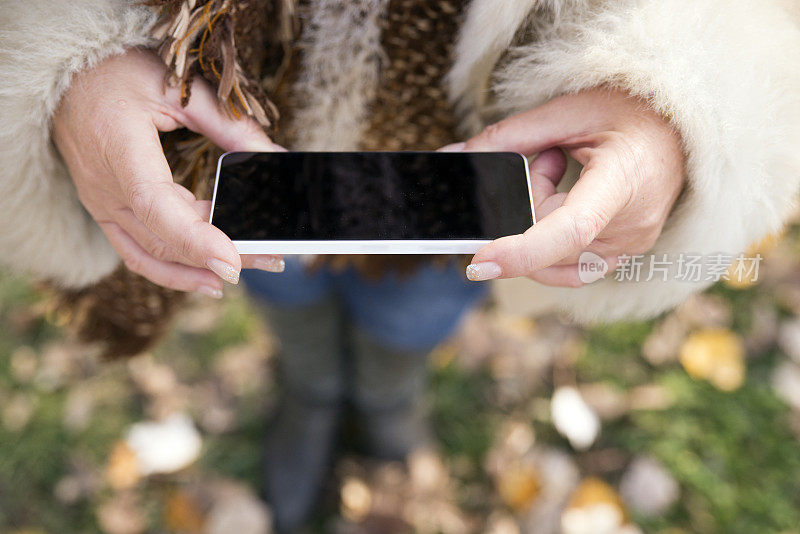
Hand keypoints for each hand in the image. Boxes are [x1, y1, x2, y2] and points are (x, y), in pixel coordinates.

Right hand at [53, 48, 284, 297]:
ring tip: (254, 267)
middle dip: (223, 254)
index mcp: (118, 146)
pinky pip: (137, 253)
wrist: (64, 76)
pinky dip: (173, 271)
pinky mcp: (106, 212)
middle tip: (275, 258)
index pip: (156, 206)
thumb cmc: (118, 71)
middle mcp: (104, 186)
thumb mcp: (179, 87)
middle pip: (165, 239)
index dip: (195, 239)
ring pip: (152, 254)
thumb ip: (229, 125)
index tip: (233, 262)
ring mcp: (101, 205)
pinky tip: (208, 279)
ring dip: (202, 269)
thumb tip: (277, 156)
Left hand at [453, 88, 684, 286]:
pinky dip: (551, 239)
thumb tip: (453, 156)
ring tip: (567, 174)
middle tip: (550, 158)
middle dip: (526, 201)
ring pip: (552, 254)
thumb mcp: (567, 112)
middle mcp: (632, 225)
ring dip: (540, 217)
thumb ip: (506, 137)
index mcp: (624, 180)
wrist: (679, 129)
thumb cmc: (629, 112)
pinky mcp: (624, 256)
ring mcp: (631, 246)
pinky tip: (565, 202)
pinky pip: (568, 265)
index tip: (479, 262)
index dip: (521, 251)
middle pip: (545, 237)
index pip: (569, 230)